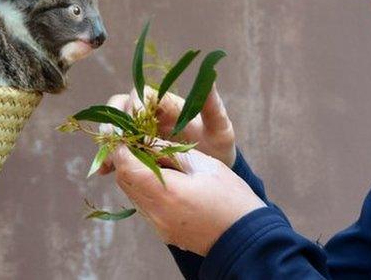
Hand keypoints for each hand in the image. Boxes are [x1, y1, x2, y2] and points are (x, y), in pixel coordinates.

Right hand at [98, 84, 235, 173]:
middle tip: (114, 141)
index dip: (135, 106)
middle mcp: (151, 114)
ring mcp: (141, 132)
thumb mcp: (219, 129)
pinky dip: (109, 157)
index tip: (136, 123)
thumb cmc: (218, 146)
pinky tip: (105, 171)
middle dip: (115, 122)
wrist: (215, 174)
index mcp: (168, 104)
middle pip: (121, 106)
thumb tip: (210, 78)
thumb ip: (213, 107)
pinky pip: (117, 148)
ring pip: (115, 126)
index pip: (143, 94)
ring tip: (107, 160)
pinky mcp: (136, 149)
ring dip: (109, 141)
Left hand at [111, 141, 264, 254]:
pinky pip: (144, 205)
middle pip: (125, 180)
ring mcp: (158, 225)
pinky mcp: (163, 231)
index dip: (122, 146)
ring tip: (156, 157)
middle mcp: (156, 213)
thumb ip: (170, 150)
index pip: (126, 166)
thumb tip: (145, 139)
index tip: (129, 132)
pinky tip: (165, 178)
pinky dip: (146, 188)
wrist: (247, 237)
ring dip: (136, 173)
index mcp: (167, 193)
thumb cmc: (231, 197)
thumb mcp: (203, 164)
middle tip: (141, 140)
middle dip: (127, 158)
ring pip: (132, 193)